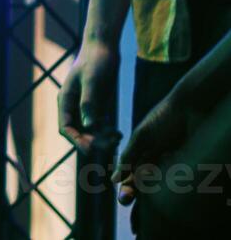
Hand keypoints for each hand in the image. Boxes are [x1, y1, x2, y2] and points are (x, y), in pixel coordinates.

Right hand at [58, 39, 121, 157]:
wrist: (103, 45)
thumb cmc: (96, 60)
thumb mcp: (93, 81)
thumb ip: (89, 102)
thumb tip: (88, 125)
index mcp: (65, 100)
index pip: (66, 127)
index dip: (76, 140)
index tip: (91, 149)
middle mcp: (73, 105)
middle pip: (78, 131)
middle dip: (92, 141)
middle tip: (110, 146)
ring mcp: (85, 105)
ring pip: (89, 130)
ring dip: (101, 138)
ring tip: (117, 138)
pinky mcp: (96, 104)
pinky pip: (99, 124)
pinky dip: (106, 131)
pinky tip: (118, 132)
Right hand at [115, 91, 189, 205]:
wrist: (192, 106)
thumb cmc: (165, 117)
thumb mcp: (142, 137)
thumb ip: (128, 156)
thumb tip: (114, 178)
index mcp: (144, 153)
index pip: (132, 175)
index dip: (127, 186)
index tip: (123, 197)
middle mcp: (159, 160)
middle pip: (145, 182)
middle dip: (134, 192)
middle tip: (126, 200)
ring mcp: (175, 163)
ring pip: (160, 184)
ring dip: (149, 188)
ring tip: (140, 189)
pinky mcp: (190, 165)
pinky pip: (179, 179)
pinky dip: (171, 180)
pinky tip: (163, 177)